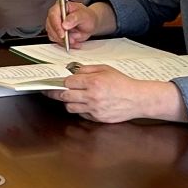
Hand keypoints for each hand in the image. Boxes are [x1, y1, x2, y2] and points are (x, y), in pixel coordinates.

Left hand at [43, 66, 185, 123]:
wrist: (138, 99)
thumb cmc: (123, 83)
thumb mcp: (105, 69)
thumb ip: (86, 70)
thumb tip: (71, 72)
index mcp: (94, 82)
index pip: (67, 83)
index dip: (59, 82)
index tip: (53, 81)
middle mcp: (92, 97)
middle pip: (64, 96)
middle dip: (55, 93)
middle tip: (49, 91)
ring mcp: (94, 109)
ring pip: (70, 107)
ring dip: (67, 102)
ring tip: (70, 97)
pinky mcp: (97, 118)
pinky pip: (81, 114)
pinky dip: (79, 109)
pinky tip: (83, 103)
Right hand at [45, 0, 108, 48]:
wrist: (90, 24)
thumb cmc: (87, 17)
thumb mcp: (84, 16)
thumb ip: (75, 18)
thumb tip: (65, 24)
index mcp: (60, 6)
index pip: (53, 15)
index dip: (56, 25)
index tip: (62, 34)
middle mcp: (55, 15)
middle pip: (50, 26)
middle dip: (60, 36)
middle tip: (71, 40)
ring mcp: (55, 25)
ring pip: (53, 35)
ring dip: (64, 41)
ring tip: (75, 41)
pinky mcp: (56, 33)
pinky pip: (57, 41)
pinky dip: (66, 44)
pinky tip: (74, 42)